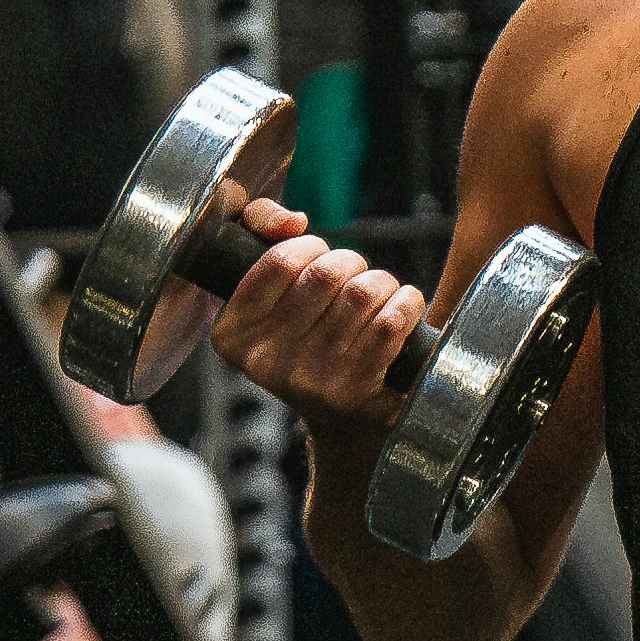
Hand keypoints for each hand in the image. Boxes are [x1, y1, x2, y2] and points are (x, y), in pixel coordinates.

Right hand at [201, 196, 423, 426]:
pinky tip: (402, 308)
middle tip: (353, 277)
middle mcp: (266, 361)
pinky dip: (406, 304)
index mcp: (233, 334)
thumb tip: (294, 222)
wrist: (343, 418)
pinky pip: (390, 322)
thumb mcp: (267, 284)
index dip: (309, 246)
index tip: (317, 256)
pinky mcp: (353, 390)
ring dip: (381, 282)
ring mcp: (310, 379)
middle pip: (326, 273)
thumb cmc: (306, 336)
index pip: (279, 261)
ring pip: (362, 293)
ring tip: (377, 294)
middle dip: (350, 263)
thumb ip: (261, 225)